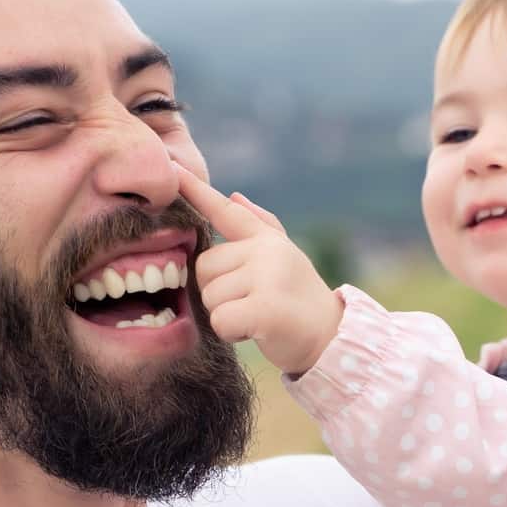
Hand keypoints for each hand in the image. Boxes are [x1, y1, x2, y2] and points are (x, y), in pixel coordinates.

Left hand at [176, 162, 344, 375]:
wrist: (333, 339)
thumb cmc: (299, 302)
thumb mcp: (284, 259)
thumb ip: (258, 227)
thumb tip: (234, 196)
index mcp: (267, 239)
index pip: (225, 212)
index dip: (196, 189)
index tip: (173, 168)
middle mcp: (267, 251)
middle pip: (204, 269)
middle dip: (218, 293)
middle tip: (251, 303)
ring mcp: (267, 277)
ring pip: (210, 296)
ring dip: (226, 315)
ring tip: (256, 318)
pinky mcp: (266, 308)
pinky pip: (220, 319)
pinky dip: (232, 333)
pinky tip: (256, 331)